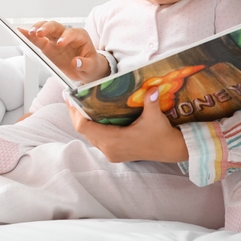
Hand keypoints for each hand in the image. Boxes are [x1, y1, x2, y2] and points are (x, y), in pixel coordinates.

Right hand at [18, 21, 108, 84]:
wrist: (86, 68)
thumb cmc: (91, 65)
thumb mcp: (92, 66)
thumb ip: (85, 64)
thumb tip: (76, 62)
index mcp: (80, 36)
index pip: (72, 33)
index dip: (65, 37)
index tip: (59, 44)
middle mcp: (66, 34)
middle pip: (55, 26)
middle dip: (47, 28)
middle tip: (39, 33)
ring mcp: (55, 39)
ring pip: (45, 29)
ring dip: (37, 29)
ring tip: (29, 33)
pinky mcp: (48, 46)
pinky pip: (38, 39)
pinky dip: (29, 36)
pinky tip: (21, 33)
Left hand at [66, 87, 189, 162]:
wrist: (170, 149)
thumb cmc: (161, 134)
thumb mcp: (155, 117)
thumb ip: (151, 102)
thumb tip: (152, 88)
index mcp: (114, 141)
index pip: (84, 127)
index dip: (75, 113)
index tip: (70, 98)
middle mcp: (109, 149)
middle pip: (83, 131)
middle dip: (76, 114)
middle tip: (71, 96)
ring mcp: (111, 152)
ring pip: (88, 135)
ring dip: (82, 120)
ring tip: (79, 102)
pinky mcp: (114, 152)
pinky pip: (96, 138)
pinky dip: (91, 126)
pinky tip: (92, 113)